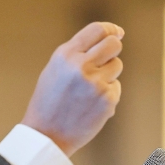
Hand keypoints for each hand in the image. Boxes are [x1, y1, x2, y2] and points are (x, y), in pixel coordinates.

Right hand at [21, 21, 123, 156]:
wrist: (46, 135)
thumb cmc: (50, 102)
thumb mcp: (55, 69)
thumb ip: (77, 53)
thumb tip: (109, 38)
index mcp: (65, 55)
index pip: (97, 30)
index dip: (110, 29)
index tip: (117, 32)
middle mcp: (80, 65)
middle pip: (113, 44)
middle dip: (113, 49)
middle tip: (107, 59)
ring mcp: (95, 83)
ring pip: (117, 65)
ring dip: (109, 74)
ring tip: (90, 89)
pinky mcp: (107, 100)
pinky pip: (116, 88)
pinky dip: (107, 95)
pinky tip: (91, 105)